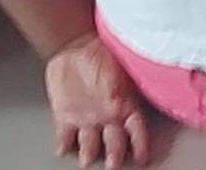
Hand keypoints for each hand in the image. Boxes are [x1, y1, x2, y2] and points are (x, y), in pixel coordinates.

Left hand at [45, 33, 156, 167]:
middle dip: (115, 155)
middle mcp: (107, 117)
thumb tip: (117, 97)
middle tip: (113, 165)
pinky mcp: (66, 117)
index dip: (141, 143)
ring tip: (86, 160)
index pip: (137, 129)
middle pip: (115, 143)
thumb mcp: (114, 64)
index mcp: (124, 105)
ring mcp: (87, 119)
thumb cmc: (101, 53)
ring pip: (90, 143)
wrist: (74, 48)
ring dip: (89, 153)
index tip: (142, 156)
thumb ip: (115, 83)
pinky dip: (63, 143)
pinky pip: (65, 135)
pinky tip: (62, 149)